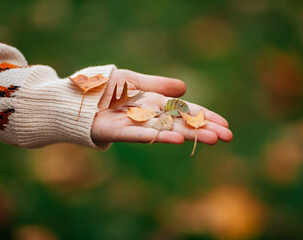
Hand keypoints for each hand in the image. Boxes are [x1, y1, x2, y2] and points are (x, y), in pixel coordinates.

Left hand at [91, 69, 232, 144]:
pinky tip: (177, 139)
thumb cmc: (103, 87)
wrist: (74, 97)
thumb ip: (157, 85)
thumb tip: (185, 88)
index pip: (184, 110)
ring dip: (189, 135)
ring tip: (212, 139)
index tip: (225, 124)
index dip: (204, 116)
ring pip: (166, 130)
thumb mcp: (133, 80)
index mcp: (153, 103)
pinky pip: (140, 134)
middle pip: (180, 123)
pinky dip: (159, 136)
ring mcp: (134, 125)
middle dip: (204, 129)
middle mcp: (148, 116)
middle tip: (228, 137)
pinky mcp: (116, 131)